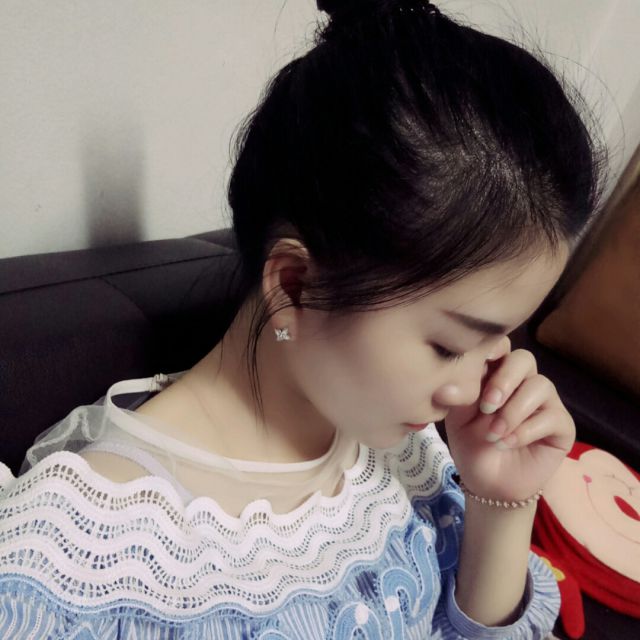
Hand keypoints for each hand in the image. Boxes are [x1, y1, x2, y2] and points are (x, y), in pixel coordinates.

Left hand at [443, 336, 575, 502]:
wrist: (488, 484)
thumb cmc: (472, 444)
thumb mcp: (457, 419)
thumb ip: (456, 398)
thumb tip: (445, 387)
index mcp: (496, 373)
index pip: (500, 346)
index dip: (493, 347)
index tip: (480, 359)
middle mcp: (523, 382)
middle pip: (524, 359)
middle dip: (505, 379)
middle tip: (487, 405)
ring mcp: (545, 402)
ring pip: (540, 386)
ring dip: (513, 411)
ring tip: (493, 434)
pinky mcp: (562, 425)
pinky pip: (551, 416)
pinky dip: (525, 430)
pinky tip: (506, 443)